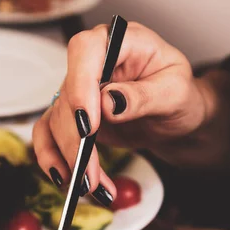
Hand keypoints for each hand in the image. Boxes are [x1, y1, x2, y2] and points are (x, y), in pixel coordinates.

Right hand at [32, 21, 207, 201]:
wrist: (174, 117)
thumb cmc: (179, 96)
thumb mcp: (174, 93)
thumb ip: (143, 96)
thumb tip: (109, 102)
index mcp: (121, 42)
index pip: (86, 50)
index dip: (81, 85)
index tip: (89, 124)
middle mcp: (93, 63)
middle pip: (67, 96)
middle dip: (76, 142)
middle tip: (89, 175)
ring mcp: (78, 91)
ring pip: (57, 123)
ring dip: (70, 160)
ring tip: (91, 187)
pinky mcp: (71, 117)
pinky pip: (50, 136)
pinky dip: (54, 160)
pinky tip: (67, 181)